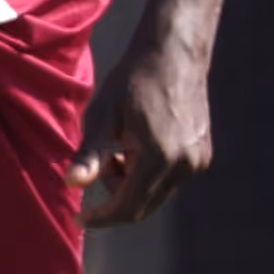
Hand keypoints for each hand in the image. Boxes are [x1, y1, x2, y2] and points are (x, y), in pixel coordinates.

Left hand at [70, 37, 211, 228]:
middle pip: (143, 205)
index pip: (128, 207)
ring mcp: (198, 161)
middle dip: (115, 195)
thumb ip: (89, 155)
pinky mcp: (202, 155)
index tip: (79, 218)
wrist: (173, 56)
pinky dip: (147, 173)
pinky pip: (169, 179)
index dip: (101, 217)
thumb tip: (71, 184)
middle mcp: (185, 165)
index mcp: (160, 158)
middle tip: (100, 161)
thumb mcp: (102, 117)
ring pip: (156, 193)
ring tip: (119, 145)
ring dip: (131, 182)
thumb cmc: (131, 82)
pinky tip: (137, 143)